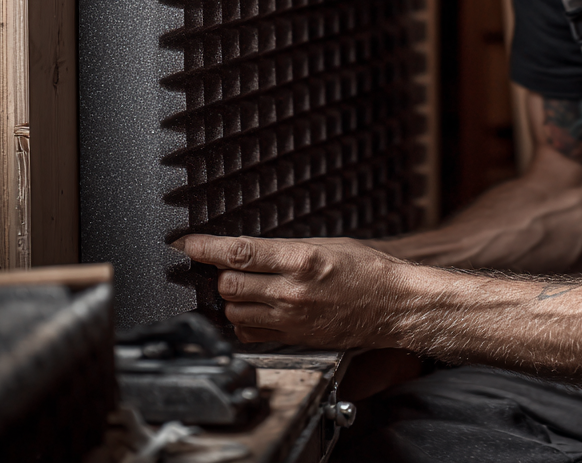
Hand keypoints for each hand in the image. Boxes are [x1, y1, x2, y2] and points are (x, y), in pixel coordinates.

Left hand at [176, 235, 409, 346]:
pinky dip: (243, 320)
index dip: (205, 248)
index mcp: (301, 260)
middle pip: (229, 284)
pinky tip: (253, 309)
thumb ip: (286, 249)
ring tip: (242, 286)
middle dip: (220, 273)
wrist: (395, 304)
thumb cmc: (369, 270)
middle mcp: (291, 291)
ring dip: (230, 297)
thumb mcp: (328, 244)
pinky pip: (249, 332)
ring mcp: (291, 318)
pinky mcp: (293, 338)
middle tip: (223, 265)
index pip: (238, 253)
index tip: (187, 244)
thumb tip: (250, 251)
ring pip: (234, 310)